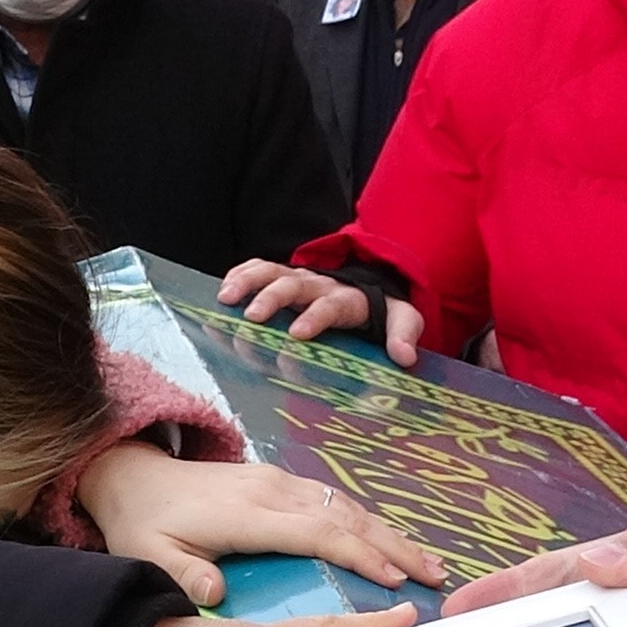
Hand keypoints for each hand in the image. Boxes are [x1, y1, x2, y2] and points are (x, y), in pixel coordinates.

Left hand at [75, 445, 442, 604]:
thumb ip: (182, 576)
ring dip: (391, 535)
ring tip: (429, 566)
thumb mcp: (149, 555)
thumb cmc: (145, 524)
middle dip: (396, 547)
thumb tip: (213, 594)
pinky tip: (393, 545)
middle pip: (347, 518)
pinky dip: (370, 525)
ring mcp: (282, 482)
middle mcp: (274, 491)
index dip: (359, 555)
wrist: (134, 477)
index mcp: (248, 513)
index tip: (396, 582)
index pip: (317, 533)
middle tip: (436, 578)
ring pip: (348, 507)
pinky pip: (337, 502)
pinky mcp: (284, 482)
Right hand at [216, 261, 425, 365]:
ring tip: (225, 298)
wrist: (370, 286)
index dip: (315, 317)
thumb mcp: (402, 319)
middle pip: (294, 285)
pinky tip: (222, 291)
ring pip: (271, 272)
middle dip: (272, 299)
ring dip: (247, 282)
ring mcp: (298, 279)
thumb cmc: (380, 311)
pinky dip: (240, 275)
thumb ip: (403, 334)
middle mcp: (319, 284)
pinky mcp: (283, 278)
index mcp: (347, 298)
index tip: (297, 334)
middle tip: (253, 318)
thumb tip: (405, 358)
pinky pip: (259, 269)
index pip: (331, 305)